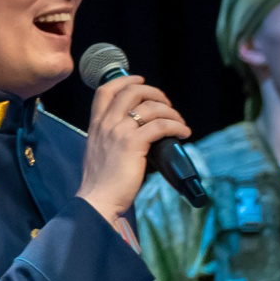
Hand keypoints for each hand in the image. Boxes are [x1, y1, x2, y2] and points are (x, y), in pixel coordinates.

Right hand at [78, 73, 191, 225]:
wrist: (98, 200)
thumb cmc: (101, 182)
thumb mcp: (98, 151)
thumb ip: (110, 137)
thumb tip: (137, 132)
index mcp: (96, 125)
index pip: (106, 90)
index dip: (126, 80)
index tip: (140, 81)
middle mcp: (106, 124)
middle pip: (132, 91)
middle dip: (155, 92)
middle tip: (166, 104)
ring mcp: (119, 132)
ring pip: (150, 106)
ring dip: (171, 111)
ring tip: (179, 123)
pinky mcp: (134, 144)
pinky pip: (161, 125)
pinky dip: (177, 126)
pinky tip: (183, 133)